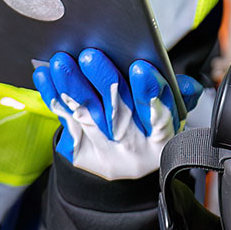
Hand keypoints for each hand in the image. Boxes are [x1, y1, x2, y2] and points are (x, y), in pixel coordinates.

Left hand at [33, 48, 201, 179]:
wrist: (123, 174)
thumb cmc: (149, 131)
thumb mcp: (172, 118)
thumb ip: (178, 97)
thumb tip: (185, 83)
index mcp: (161, 140)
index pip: (159, 114)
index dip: (150, 91)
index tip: (140, 66)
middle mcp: (133, 149)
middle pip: (117, 113)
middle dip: (103, 80)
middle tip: (89, 55)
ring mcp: (104, 151)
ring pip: (86, 115)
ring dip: (72, 85)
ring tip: (61, 61)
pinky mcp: (79, 151)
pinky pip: (64, 119)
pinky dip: (53, 94)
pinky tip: (45, 74)